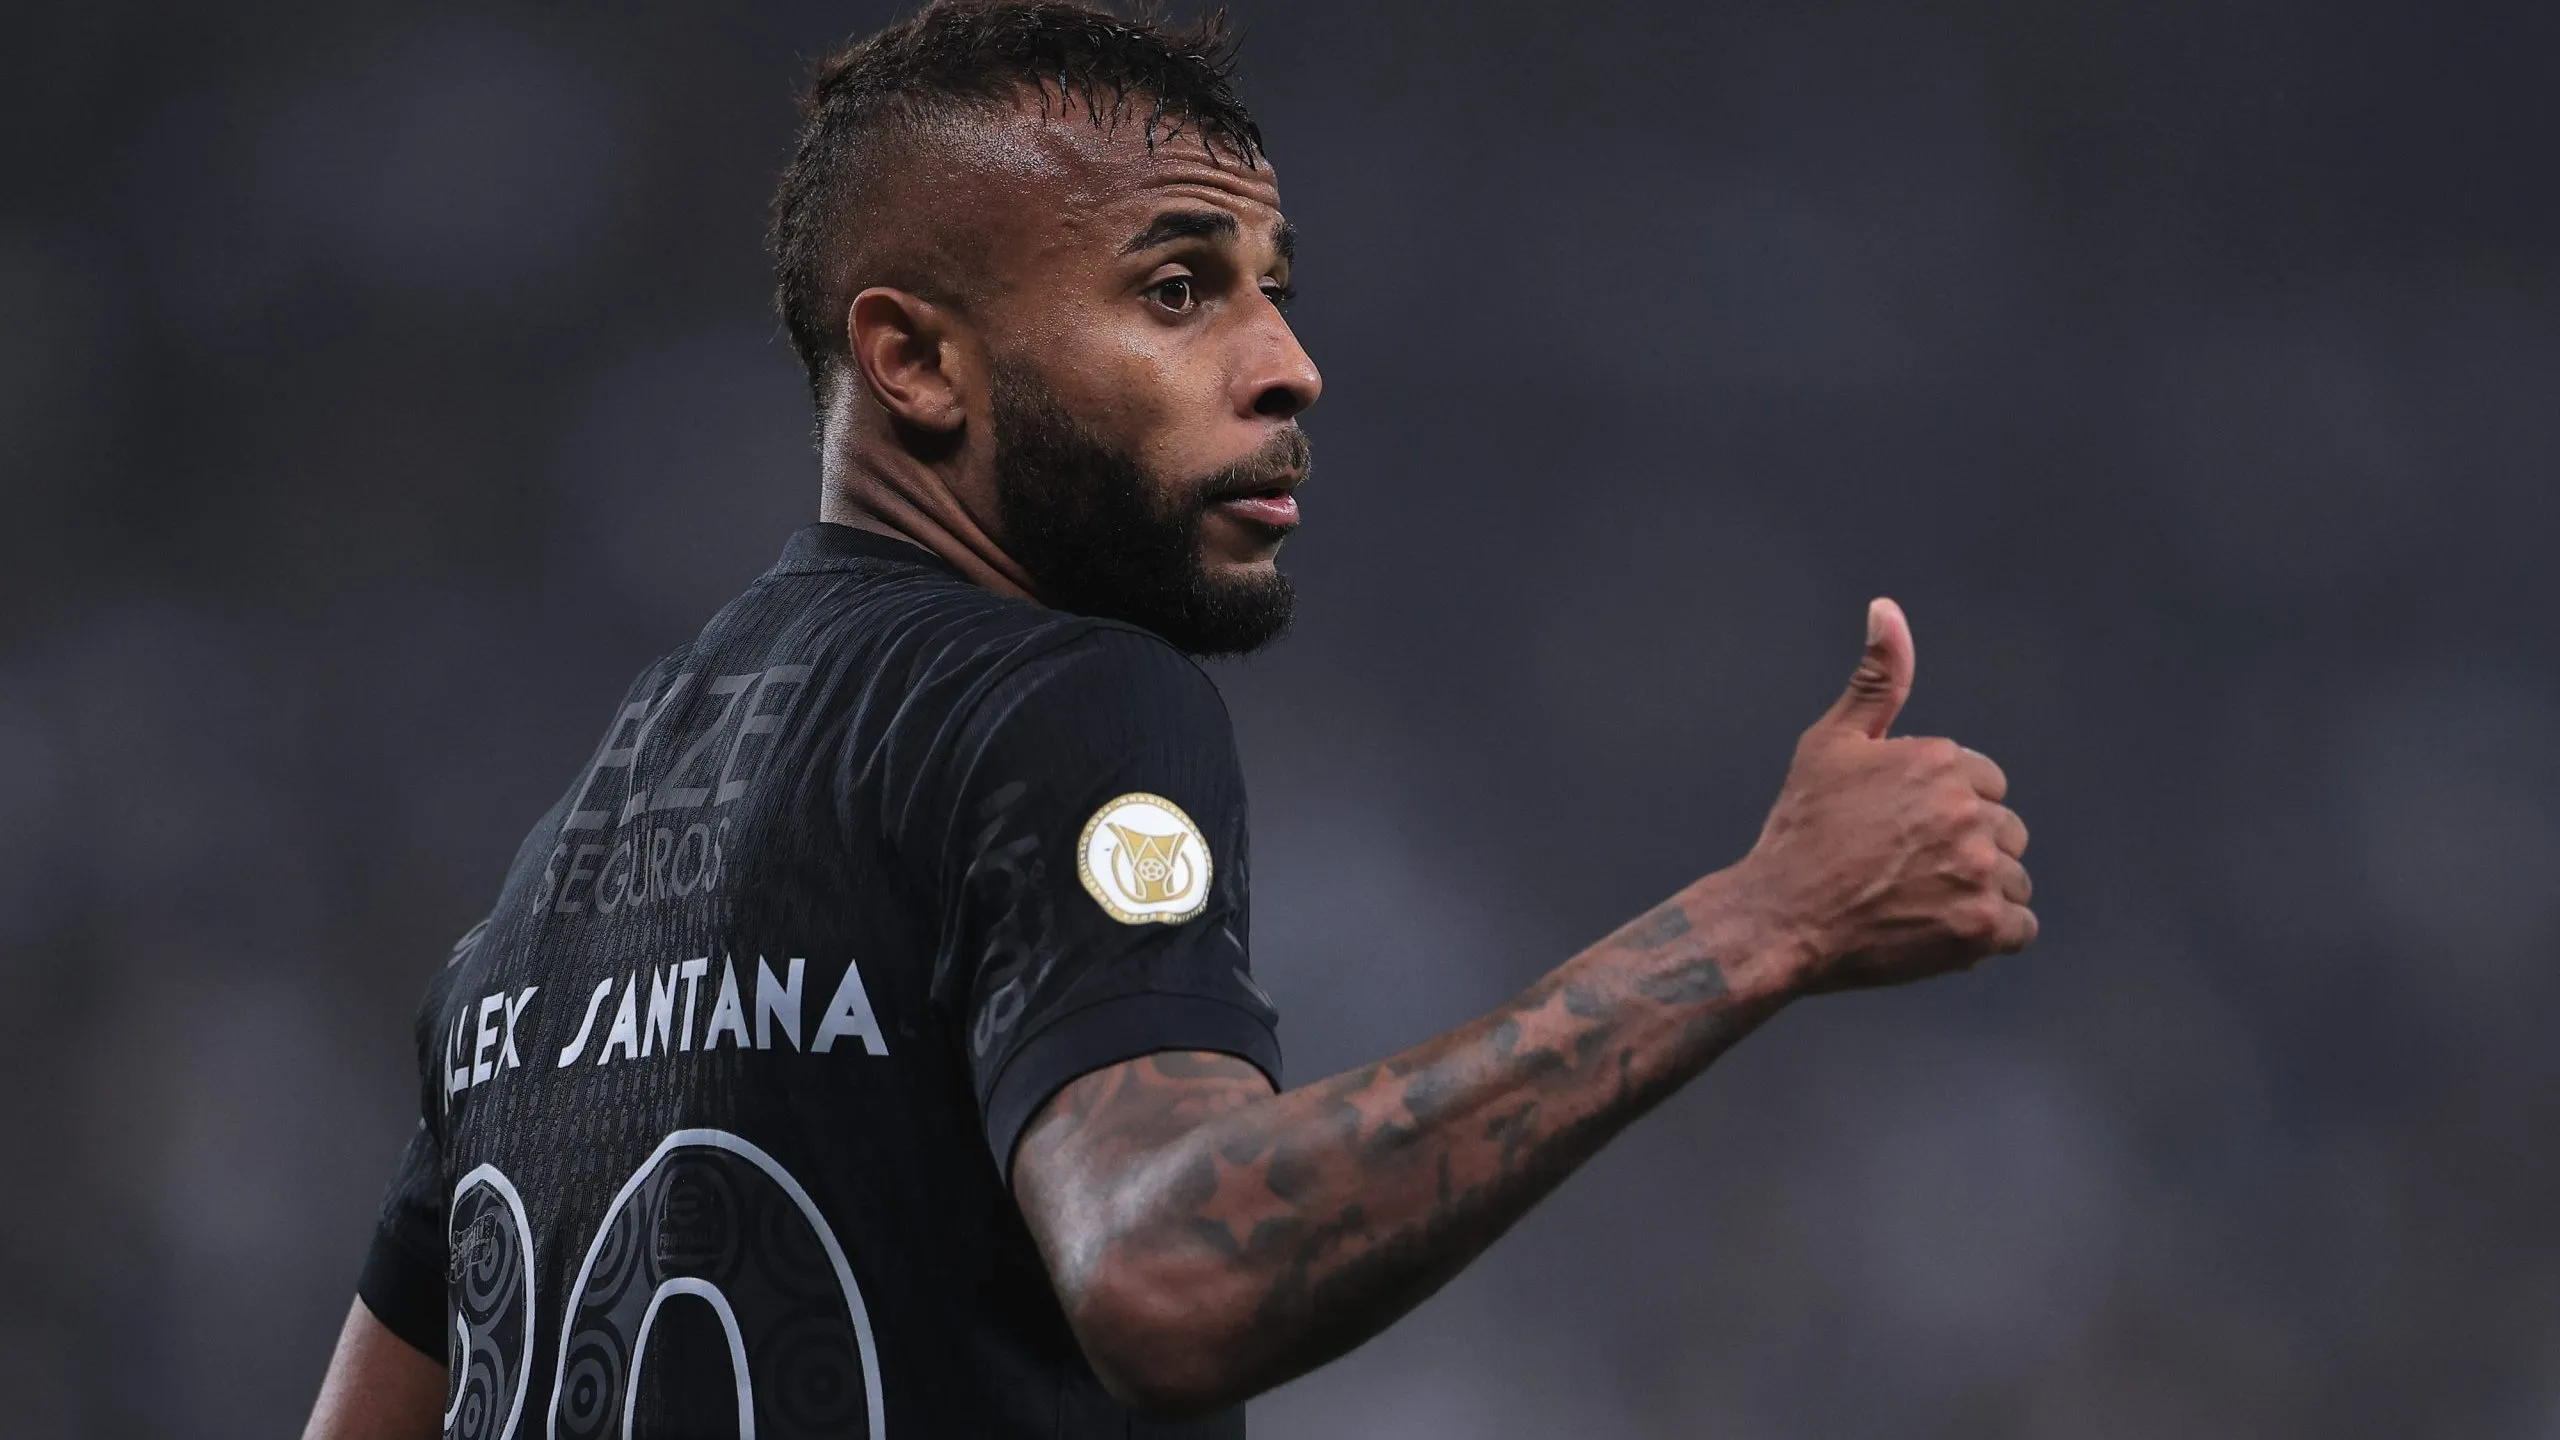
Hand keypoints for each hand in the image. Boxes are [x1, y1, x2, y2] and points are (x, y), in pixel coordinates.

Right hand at [1734, 598, 2035, 991]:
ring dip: (1979, 895)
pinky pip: (2021, 927)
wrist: (1775, 920)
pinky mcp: (1980, 926)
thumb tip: (1887, 608)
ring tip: (1918, 903)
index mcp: (1940, 761)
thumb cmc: (1800, 831)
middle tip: (1904, 872)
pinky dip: (1989, 933)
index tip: (1900, 834)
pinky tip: (1940, 929)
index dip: (1945, 813)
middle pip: (2007, 832)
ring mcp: (1977, 870)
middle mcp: (1967, 810)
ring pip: (2014, 880)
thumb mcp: (1831, 743)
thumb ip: (1877, 679)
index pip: (1987, 787)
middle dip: (1967, 852)